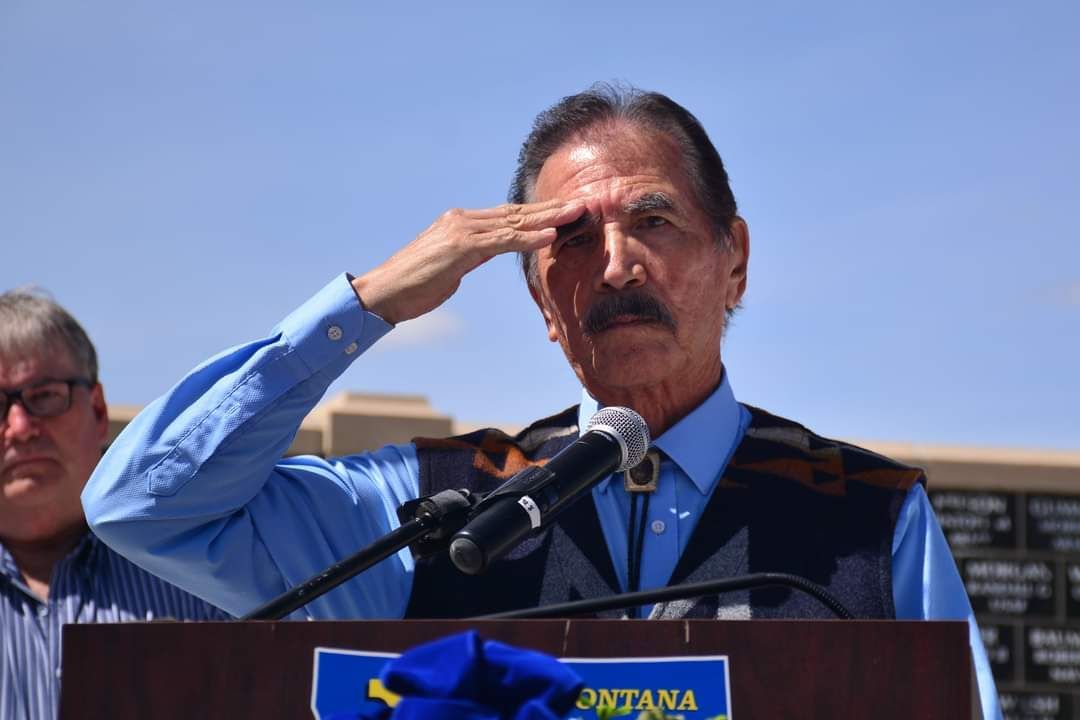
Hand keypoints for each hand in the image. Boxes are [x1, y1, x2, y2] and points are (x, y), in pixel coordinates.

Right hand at [352, 199, 584, 324]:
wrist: (384, 293)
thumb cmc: (413, 285)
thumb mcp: (450, 266)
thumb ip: (471, 255)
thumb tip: (488, 253)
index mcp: (461, 223)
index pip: (508, 215)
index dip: (538, 213)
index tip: (564, 211)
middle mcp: (463, 220)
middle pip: (516, 212)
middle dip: (551, 208)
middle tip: (582, 203)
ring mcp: (462, 231)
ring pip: (514, 222)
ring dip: (548, 218)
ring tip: (576, 213)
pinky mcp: (461, 247)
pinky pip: (502, 241)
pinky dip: (528, 238)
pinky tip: (550, 236)